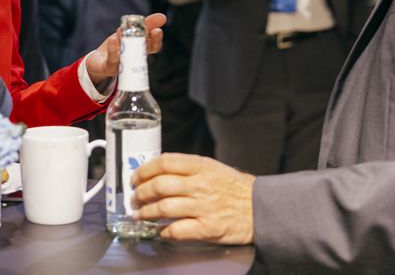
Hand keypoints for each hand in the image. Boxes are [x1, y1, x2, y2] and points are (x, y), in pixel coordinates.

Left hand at [85, 13, 165, 83]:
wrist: (99, 60)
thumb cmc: (119, 45)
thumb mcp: (132, 32)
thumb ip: (146, 24)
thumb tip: (162, 17)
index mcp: (140, 51)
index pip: (152, 47)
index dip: (156, 39)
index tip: (158, 30)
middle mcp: (133, 59)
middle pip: (142, 53)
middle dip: (147, 43)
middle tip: (151, 32)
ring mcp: (121, 65)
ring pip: (126, 57)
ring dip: (127, 45)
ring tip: (123, 31)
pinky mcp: (108, 67)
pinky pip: (111, 60)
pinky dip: (113, 49)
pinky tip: (113, 39)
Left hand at [131, 153, 255, 243]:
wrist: (259, 208)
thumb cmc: (234, 188)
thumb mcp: (212, 167)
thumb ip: (187, 168)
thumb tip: (157, 171)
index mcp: (201, 166)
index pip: (164, 163)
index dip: (144, 170)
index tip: (135, 177)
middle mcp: (200, 185)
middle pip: (159, 185)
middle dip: (140, 193)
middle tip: (134, 198)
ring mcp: (203, 207)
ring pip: (163, 208)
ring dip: (146, 213)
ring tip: (140, 215)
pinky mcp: (207, 228)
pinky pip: (177, 230)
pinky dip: (163, 231)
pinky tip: (160, 230)